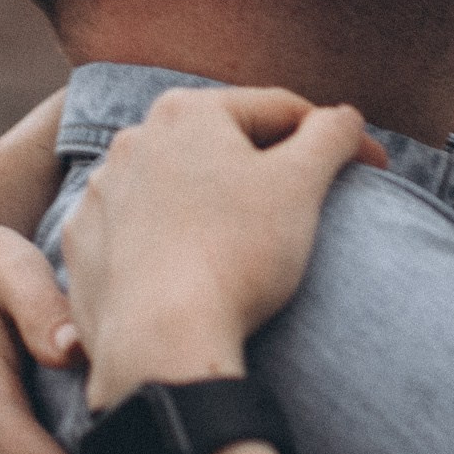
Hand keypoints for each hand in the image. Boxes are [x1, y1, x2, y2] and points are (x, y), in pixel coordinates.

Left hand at [63, 88, 382, 410]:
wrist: (163, 342)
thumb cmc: (238, 253)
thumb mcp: (303, 182)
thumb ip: (330, 134)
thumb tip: (343, 117)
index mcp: (186, 111)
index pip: (279, 111)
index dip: (332, 139)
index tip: (371, 169)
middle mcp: (132, 141)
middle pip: (223, 147)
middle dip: (266, 169)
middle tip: (307, 207)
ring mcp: (100, 195)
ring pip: (176, 189)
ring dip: (212, 205)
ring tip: (246, 246)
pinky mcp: (82, 247)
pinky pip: (137, 234)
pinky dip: (167, 244)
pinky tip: (193, 271)